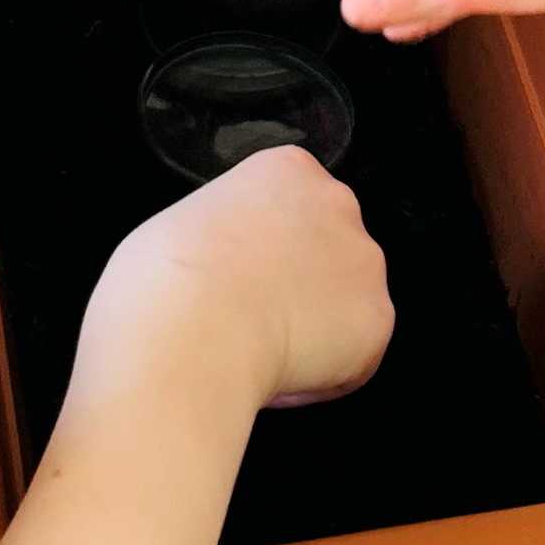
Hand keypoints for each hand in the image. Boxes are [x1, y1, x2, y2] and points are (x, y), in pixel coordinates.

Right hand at [85, 145, 391, 412]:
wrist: (192, 326)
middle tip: (253, 317)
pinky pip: (352, 358)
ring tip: (264, 351)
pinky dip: (322, 376)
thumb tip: (229, 271)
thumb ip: (227, 233)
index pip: (291, 209)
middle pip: (326, 249)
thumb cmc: (167, 274)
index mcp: (288, 169)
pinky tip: (280, 375)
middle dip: (299, 284)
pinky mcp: (377, 320)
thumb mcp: (186, 222)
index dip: (264, 252)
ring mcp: (364, 260)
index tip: (239, 279)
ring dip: (315, 327)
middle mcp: (337, 203)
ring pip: (344, 302)